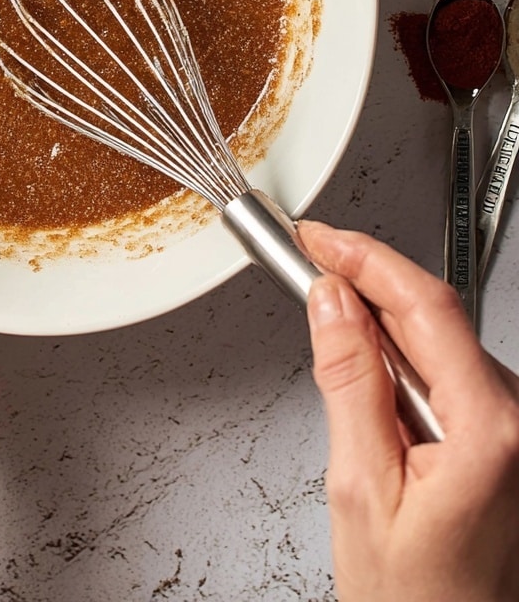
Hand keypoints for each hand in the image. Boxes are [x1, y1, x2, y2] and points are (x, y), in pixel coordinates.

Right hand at [300, 220, 518, 601]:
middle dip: (367, 282)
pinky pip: (449, 373)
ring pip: (440, 342)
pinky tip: (368, 374)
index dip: (366, 258)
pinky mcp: (507, 438)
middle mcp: (518, 420)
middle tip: (307, 259)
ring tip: (328, 320)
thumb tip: (331, 303)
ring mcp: (516, 428)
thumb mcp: (361, 487)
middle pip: (435, 317)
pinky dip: (402, 359)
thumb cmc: (417, 601)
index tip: (319, 239)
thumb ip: (348, 382)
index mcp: (491, 429)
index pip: (425, 306)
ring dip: (382, 323)